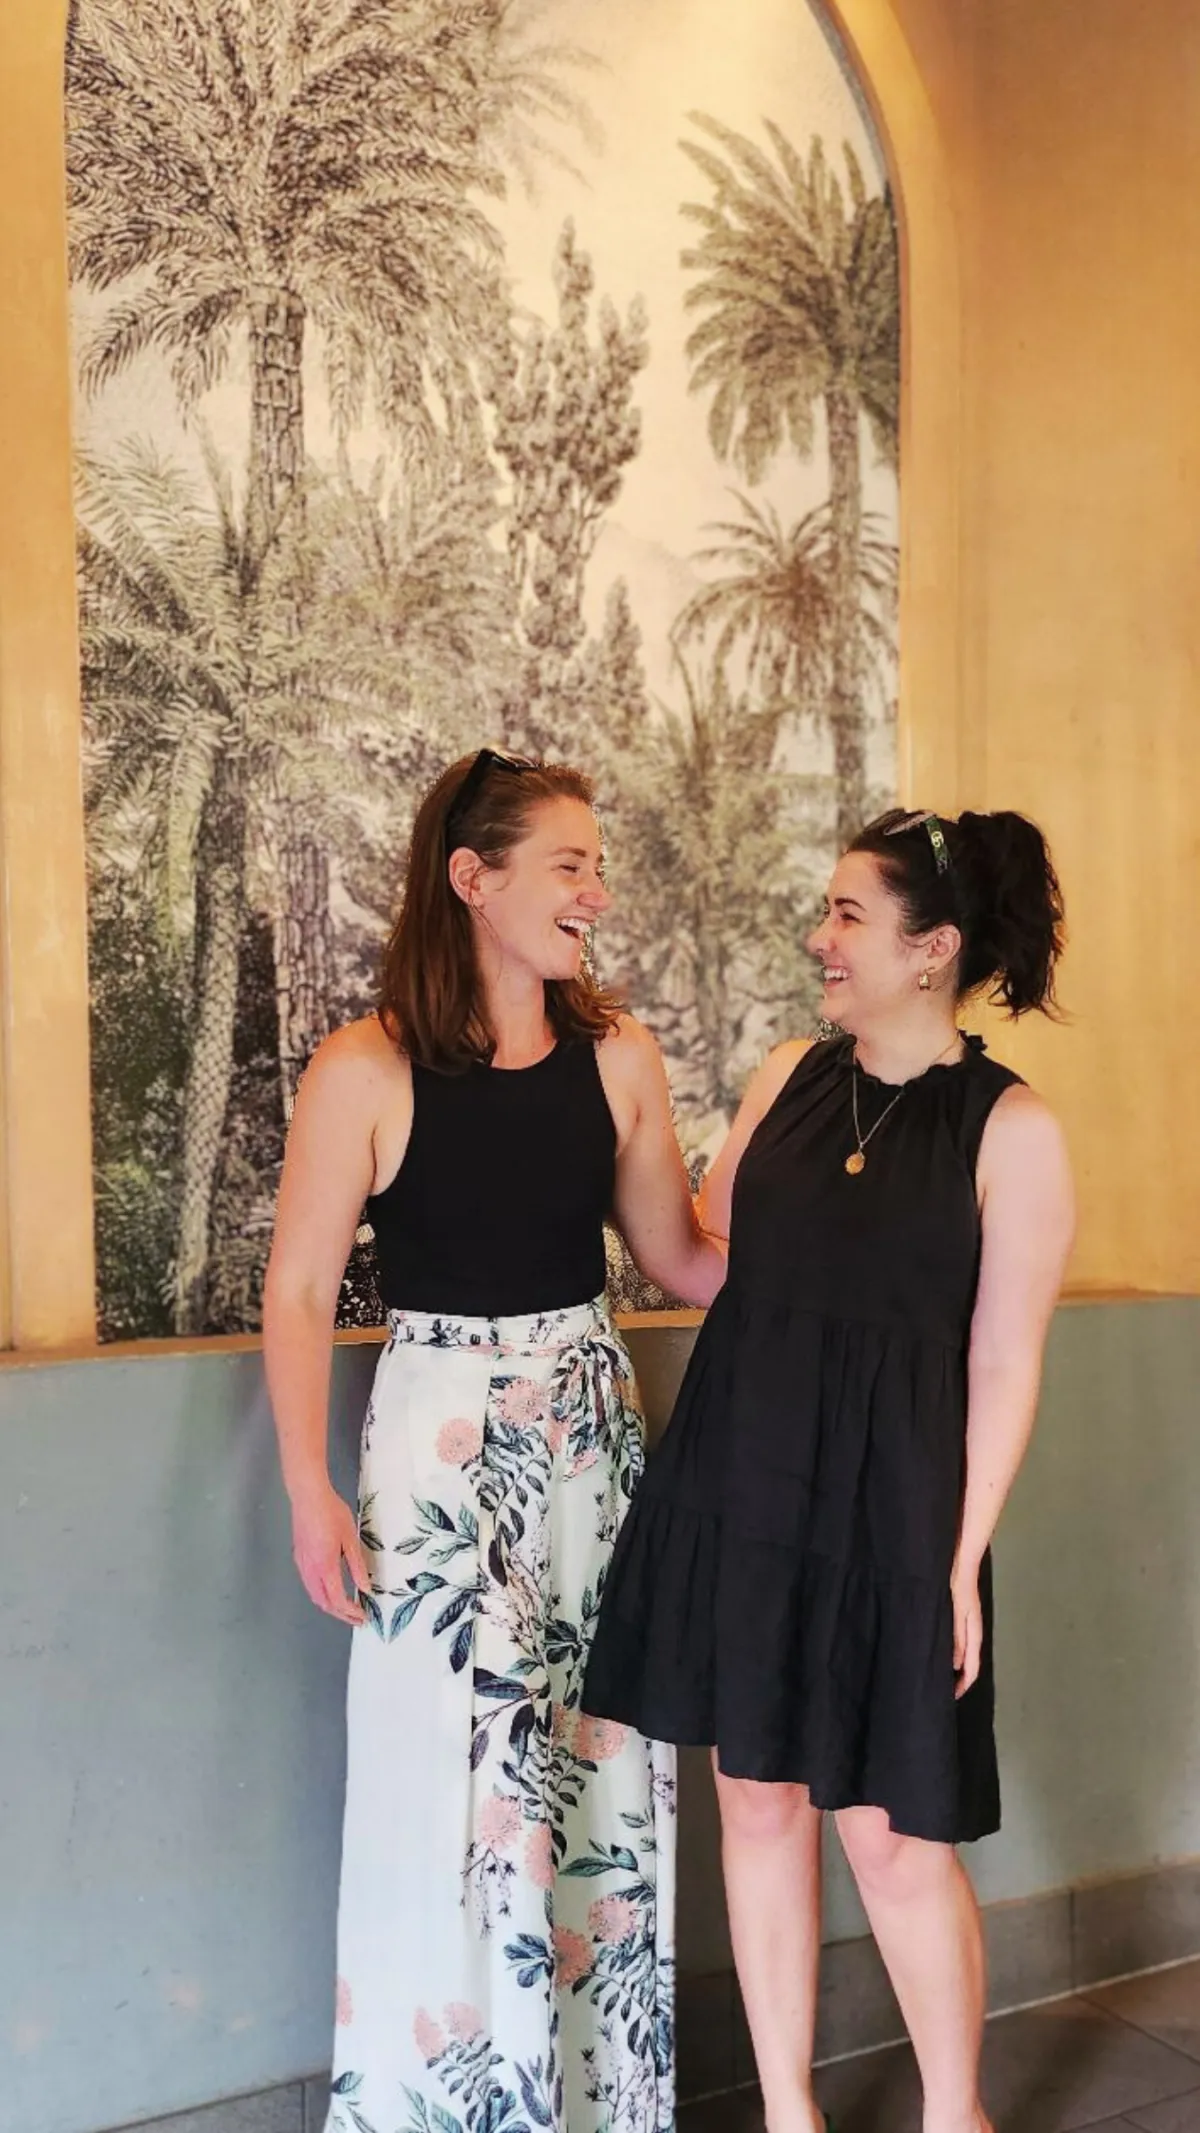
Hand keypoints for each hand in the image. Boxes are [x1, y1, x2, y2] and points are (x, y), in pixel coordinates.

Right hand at [290, 1481, 368, 1625]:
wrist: (308, 1496)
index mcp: (325, 1567)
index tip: (362, 1616)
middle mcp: (310, 1570)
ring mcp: (302, 1564)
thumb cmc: (332, 1513)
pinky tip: (330, 1589)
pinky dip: (320, 1594)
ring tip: (345, 1608)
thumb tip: (365, 1588)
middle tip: (356, 1619)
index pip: (337, 1600)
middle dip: (340, 1614)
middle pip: (323, 1602)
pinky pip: (308, 1584)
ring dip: (329, 1605)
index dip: (350, 1612)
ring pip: (313, 1595)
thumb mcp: (350, 1539)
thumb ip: (357, 1566)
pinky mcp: (299, 1557)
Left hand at [951, 1561, 982, 1699]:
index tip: (952, 1698)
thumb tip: (956, 1665)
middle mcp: (973, 1631)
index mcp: (974, 1632)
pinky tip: (941, 1650)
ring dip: (955, 1667)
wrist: (961, 1559)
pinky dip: (952, 1652)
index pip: (972, 1667)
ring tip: (941, 1675)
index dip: (963, 1685)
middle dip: (960, 1680)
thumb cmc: (957, 1584)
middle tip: (944, 1691)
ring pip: (965, 1652)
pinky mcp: (961, 1615)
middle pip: (970, 1663)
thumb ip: (956, 1636)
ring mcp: (968, 1623)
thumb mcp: (954, 1611)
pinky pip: (959, 1641)